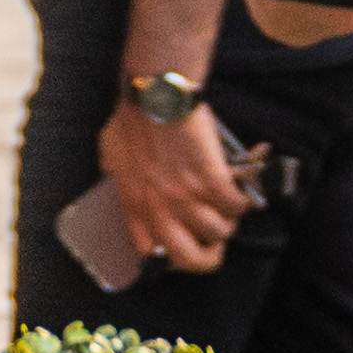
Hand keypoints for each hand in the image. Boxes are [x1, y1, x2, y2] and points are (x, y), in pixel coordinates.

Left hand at [101, 103, 253, 270]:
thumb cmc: (132, 117)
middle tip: (213, 247)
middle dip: (207, 258)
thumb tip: (117, 176)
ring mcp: (188, 195)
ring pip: (219, 232)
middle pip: (189, 258)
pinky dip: (241, 202)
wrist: (156, 94)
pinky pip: (235, 206)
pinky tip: (239, 193)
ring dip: (227, 222)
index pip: (150, 252)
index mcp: (134, 204)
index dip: (169, 254)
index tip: (179, 244)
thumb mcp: (110, 151)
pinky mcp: (212, 178)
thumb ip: (115, 172)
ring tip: (228, 210)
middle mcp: (160, 208)